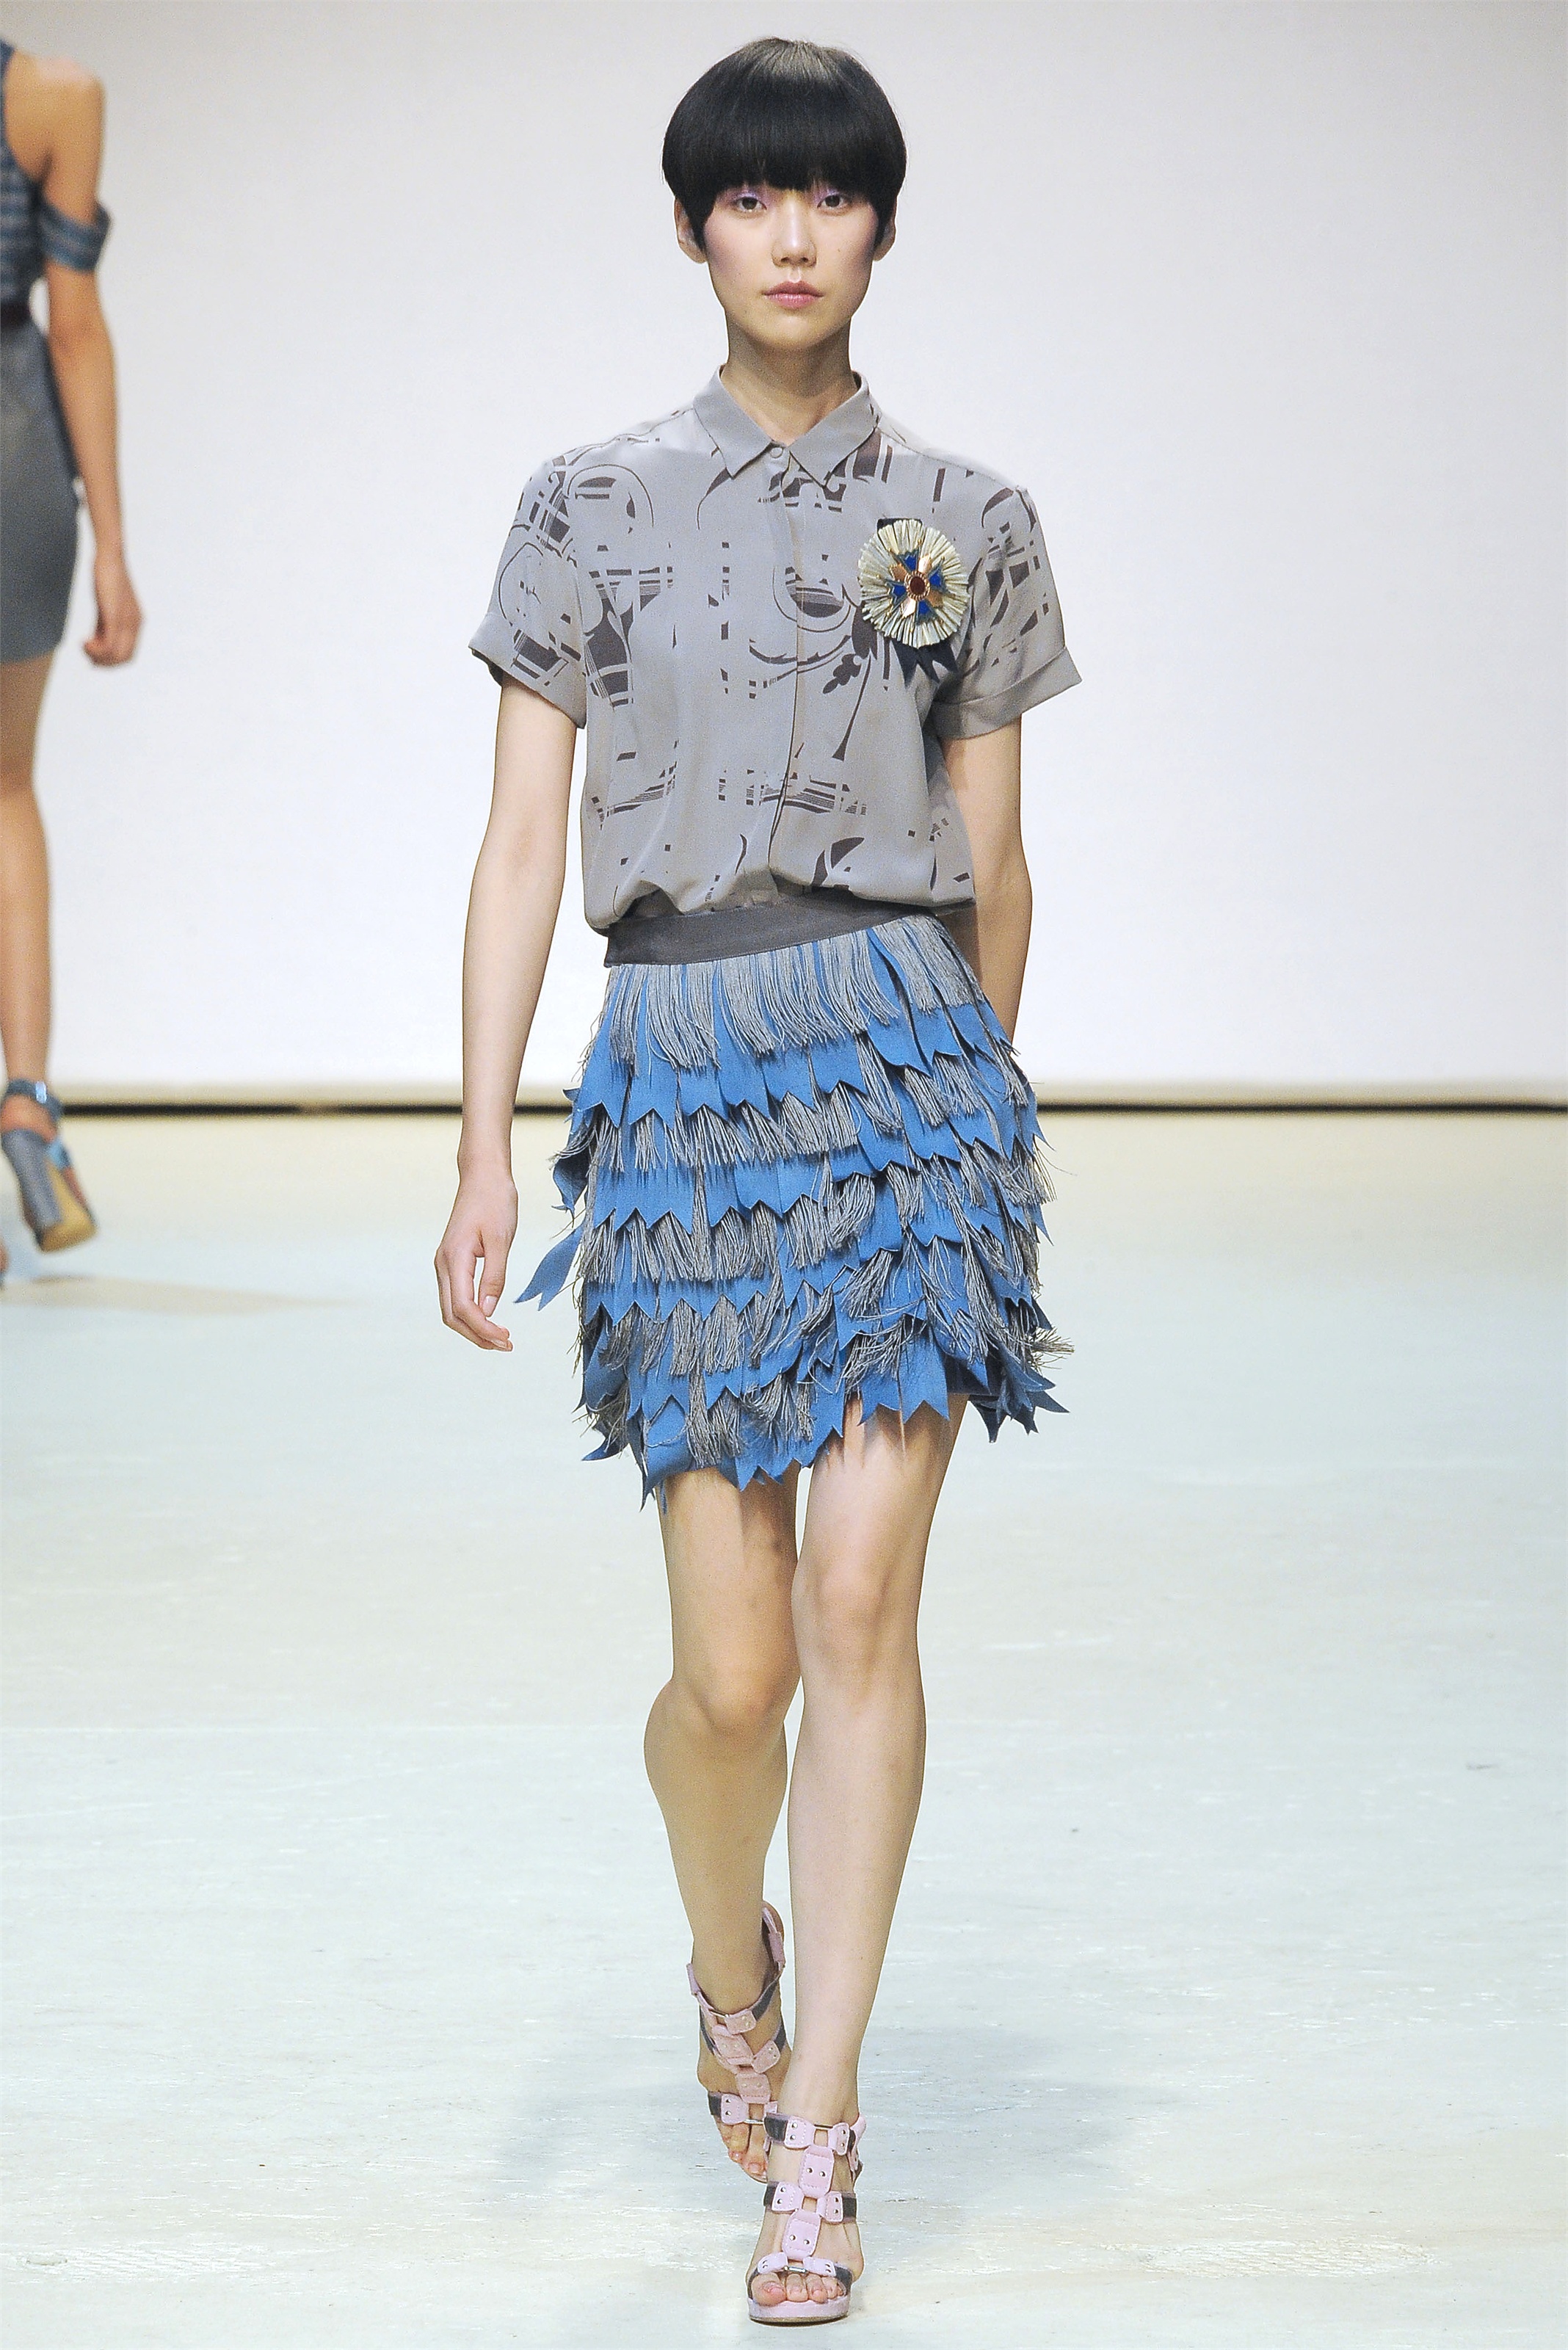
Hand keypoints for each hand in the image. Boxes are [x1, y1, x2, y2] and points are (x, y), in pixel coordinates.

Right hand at [83, 547, 140, 664]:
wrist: (110, 557)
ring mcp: (126, 621)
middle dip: (104, 662)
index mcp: (136, 624)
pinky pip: (110, 643)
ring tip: (85, 645)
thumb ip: (104, 625)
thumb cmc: (107, 579)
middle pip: (123, 659)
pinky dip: (96, 649)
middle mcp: (135, 624)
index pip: (128, 655)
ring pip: (117, 655)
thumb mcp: (106, 607)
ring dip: (97, 657)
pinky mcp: (114, 615)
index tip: (93, 655)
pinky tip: (85, 642)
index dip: (110, 662)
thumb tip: (97, 641)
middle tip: (87, 652)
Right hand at [435, 1167, 517, 1349]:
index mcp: (454, 1259)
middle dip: (477, 1335)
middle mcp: (443, 1264)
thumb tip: (487, 1312)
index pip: (463, 1307)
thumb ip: (494, 1277)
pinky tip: (489, 1318)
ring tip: (499, 1338)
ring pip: (451, 1309)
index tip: (506, 1339)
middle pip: (452, 1315)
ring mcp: (445, 1264)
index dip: (483, 1329)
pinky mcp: (452, 1262)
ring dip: (473, 1327)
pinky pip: (456, 1296)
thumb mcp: (502, 1240)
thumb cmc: (495, 1202)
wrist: (483, 1176)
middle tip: (506, 1345)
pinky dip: (470, 1314)